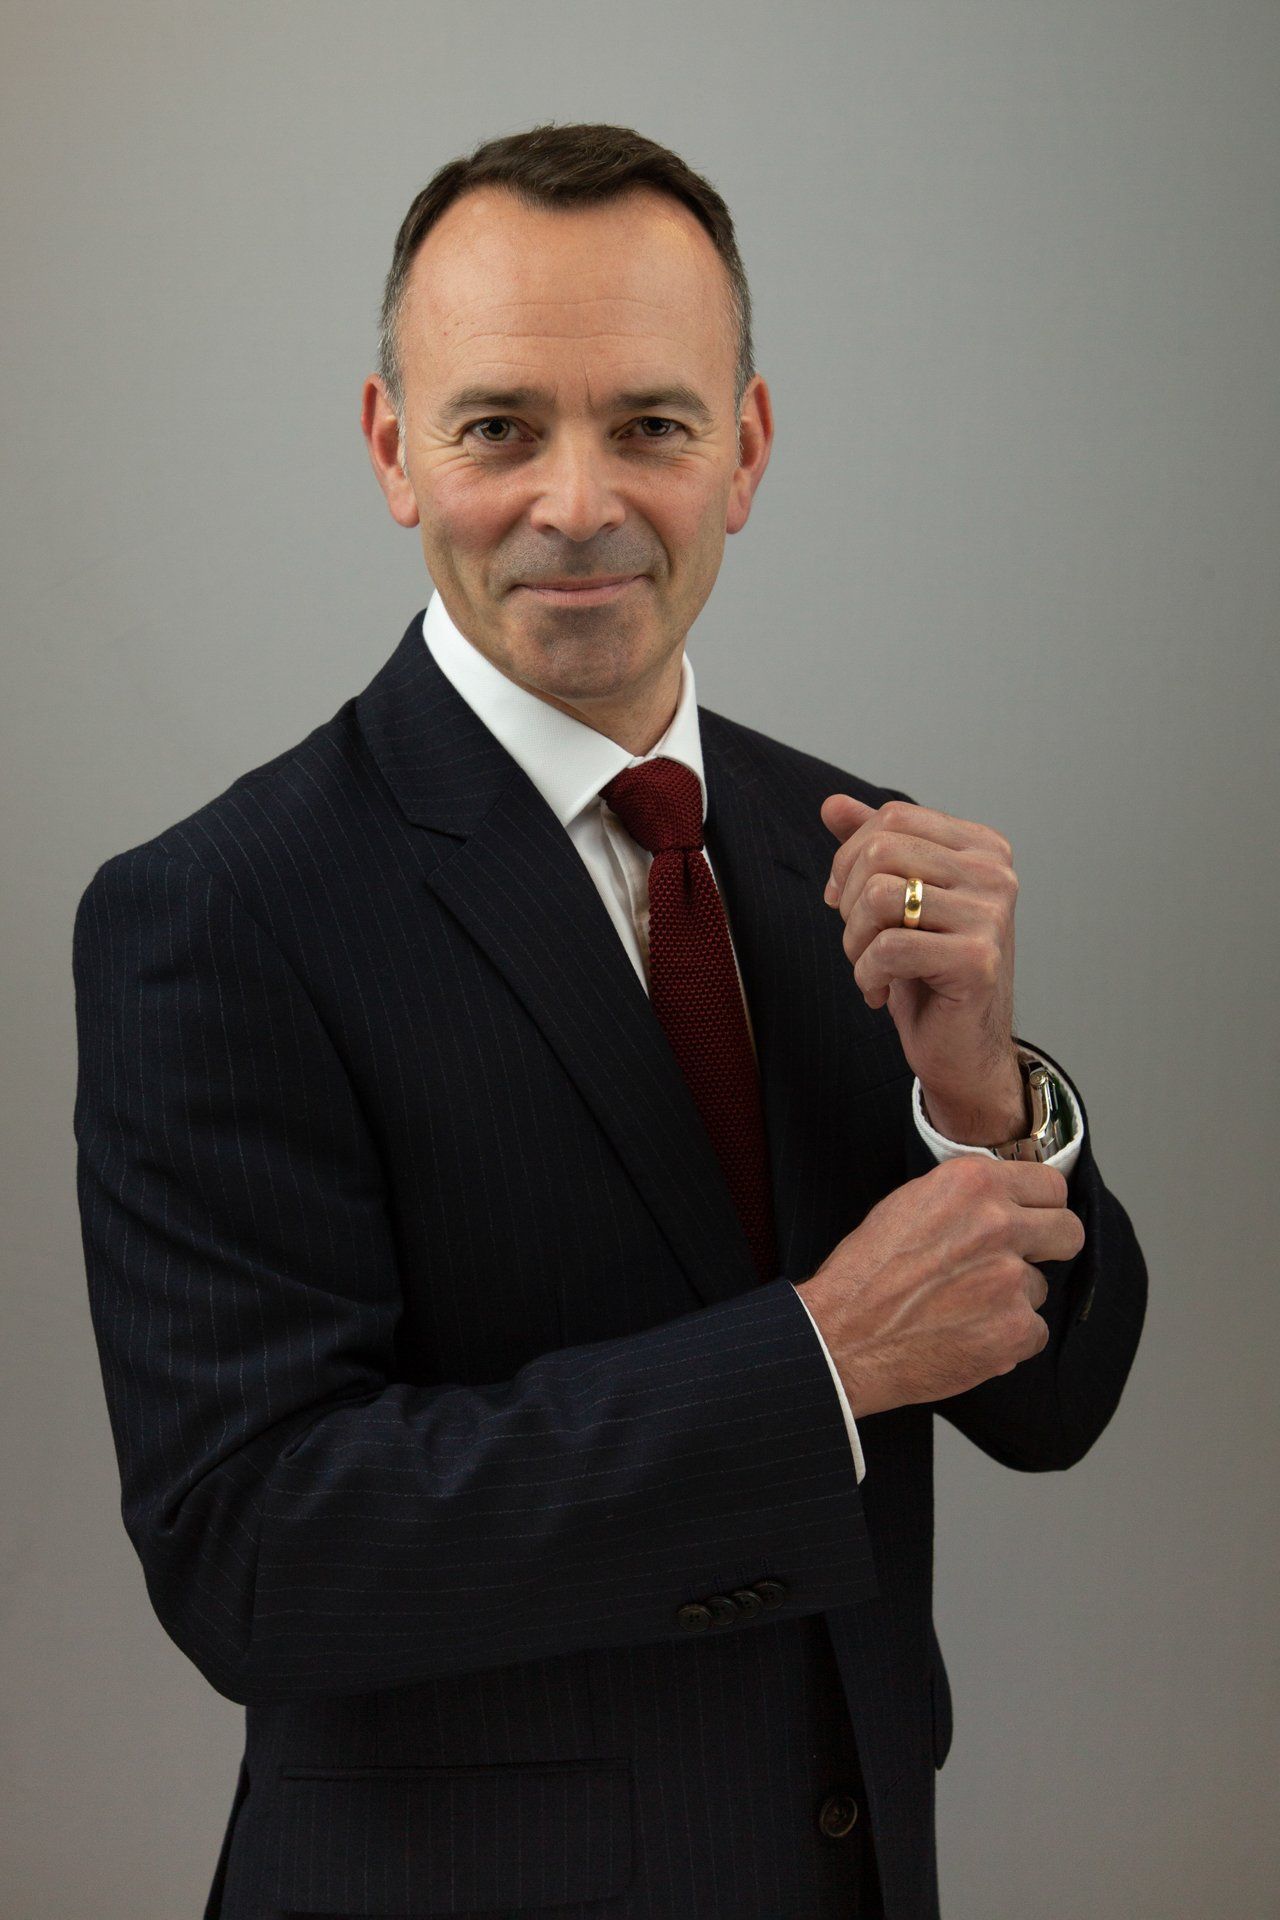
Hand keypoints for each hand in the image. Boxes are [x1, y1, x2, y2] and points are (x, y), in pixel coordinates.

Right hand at [795, 1156, 1085, 1416]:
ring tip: (962, 1308)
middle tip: (1017, 1263)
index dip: (1040, 1207)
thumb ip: (966, 1198)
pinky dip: (1006, 1339)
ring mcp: (1010, 1279)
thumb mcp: (909, 1205)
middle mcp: (998, 1223)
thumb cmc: (866, 1274)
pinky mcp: (1016, 1329)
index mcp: (971, 1183)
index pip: (1051, 1185)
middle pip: (1069, 1230)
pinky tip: (967, 1336)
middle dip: (1050, 1247)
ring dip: (1012, 1299)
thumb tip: (1006, 1202)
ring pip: (1040, 1287)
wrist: (842, 1337)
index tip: (1032, 1221)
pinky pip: (1033, 1332)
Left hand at [819, 793, 1023, 1141]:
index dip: (851, 859)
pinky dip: (866, 976)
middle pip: (881, 850)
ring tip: (869, 967)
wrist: (961, 1049)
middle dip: (848, 900)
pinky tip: (881, 993)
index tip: (848, 902)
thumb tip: (832, 804)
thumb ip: (871, 848)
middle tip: (858, 941)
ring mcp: (991, 916)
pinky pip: (888, 948)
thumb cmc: (928, 973)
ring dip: (854, 941)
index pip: (893, 818)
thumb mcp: (896, 901)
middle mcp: (995, 874)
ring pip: (879, 896)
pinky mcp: (977, 961)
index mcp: (982, 849)